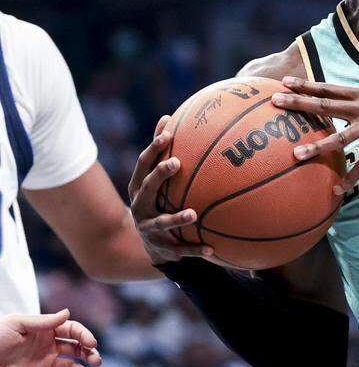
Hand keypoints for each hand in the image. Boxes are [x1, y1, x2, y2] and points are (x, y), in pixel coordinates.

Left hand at [0, 309, 100, 366]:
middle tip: (96, 360)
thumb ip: (44, 321)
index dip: (84, 335)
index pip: (72, 330)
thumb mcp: (17, 324)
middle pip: (75, 349)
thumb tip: (68, 313)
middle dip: (89, 353)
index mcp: (45, 331)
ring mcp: (42, 365)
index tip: (91, 343)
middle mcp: (47, 347)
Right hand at [127, 116, 213, 264]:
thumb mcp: (154, 178)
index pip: (142, 165)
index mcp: (139, 189)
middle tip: (176, 163)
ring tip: (193, 214)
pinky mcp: (163, 249)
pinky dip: (195, 250)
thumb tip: (167, 116)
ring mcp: (150, 230)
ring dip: (176, 218)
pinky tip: (212, 249)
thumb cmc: (156, 200)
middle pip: (146, 190)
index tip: (167, 134)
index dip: (153, 149)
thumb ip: (160, 152)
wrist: (148, 246)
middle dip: (159, 176)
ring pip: (162, 223)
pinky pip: (181, 250)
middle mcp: (140, 208)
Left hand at [272, 77, 358, 194]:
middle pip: (327, 105)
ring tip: (297, 154)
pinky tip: (338, 189)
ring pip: (341, 136)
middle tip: (276, 102)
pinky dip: (352, 176)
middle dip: (300, 103)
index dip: (307, 86)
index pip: (330, 88)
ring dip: (318, 145)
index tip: (285, 83)